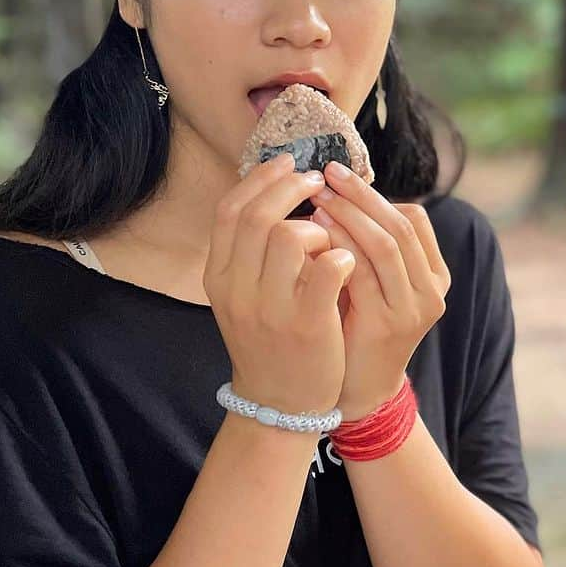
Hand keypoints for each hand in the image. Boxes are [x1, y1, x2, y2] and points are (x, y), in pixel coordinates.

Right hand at [204, 151, 356, 418]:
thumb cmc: (270, 338)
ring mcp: (270, 309)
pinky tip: (347, 260)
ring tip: (331, 235)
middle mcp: (237, 291)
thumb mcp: (245, 294)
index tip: (288, 163)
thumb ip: (252, 251)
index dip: (260, 180)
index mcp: (219, 277)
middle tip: (319, 182)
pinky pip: (325, 270)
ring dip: (317, 225)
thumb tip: (275, 191)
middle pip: (256, 217)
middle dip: (291, 189)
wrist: (280, 403)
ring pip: (288, 237)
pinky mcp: (307, 325)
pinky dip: (340, 254)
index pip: (230, 211)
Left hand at [307, 160, 450, 421]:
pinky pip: (363, 273)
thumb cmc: (357, 326)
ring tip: (317, 198)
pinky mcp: (388, 325)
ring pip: (384, 244)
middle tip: (326, 175)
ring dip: (348, 215)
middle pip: (399, 225)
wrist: (356, 389)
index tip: (339, 177)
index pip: (413, 218)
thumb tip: (342, 191)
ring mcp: (414, 309)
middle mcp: (432, 290)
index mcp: (435, 274)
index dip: (375, 194)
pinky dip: (339, 245)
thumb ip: (369, 245)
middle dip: (360, 196)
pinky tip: (315, 232)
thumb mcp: (373, 281)